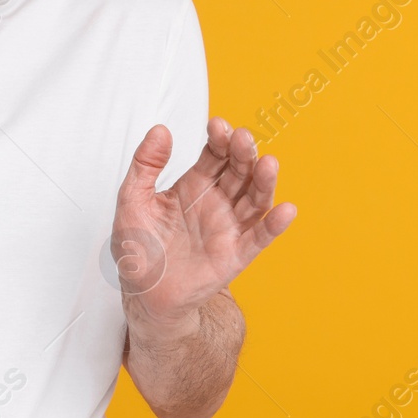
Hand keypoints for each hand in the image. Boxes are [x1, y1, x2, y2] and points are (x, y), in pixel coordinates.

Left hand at [111, 117, 296, 333]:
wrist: (143, 293)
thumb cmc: (138, 246)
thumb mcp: (132, 199)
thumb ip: (145, 165)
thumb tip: (160, 130)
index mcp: (194, 184)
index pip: (214, 155)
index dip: (219, 139)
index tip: (217, 124)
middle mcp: (217, 201)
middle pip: (238, 170)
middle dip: (242, 152)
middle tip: (243, 138)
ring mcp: (229, 226)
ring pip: (255, 198)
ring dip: (263, 181)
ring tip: (268, 163)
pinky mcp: (236, 254)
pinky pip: (260, 237)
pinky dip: (274, 225)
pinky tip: (285, 210)